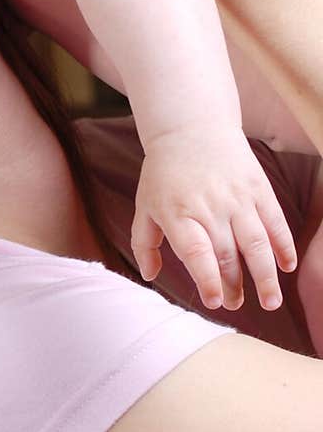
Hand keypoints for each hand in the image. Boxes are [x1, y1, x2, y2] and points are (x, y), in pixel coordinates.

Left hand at [133, 125, 297, 310]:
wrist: (192, 127)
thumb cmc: (164, 173)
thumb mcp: (145, 205)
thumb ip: (145, 243)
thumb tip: (150, 276)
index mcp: (178, 214)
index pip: (196, 253)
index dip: (207, 279)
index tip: (215, 302)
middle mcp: (209, 207)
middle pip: (227, 255)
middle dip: (235, 286)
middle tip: (237, 304)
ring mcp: (237, 198)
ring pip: (256, 244)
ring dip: (266, 276)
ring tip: (271, 301)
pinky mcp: (258, 189)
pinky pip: (274, 222)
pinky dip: (283, 246)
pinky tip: (286, 266)